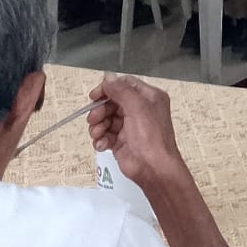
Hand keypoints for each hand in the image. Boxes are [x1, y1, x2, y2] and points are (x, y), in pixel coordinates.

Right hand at [86, 74, 184, 189]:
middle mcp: (140, 109)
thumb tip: (108, 77)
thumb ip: (122, 91)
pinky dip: (100, 139)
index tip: (94, 96)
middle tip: (94, 119)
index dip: (109, 88)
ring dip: (98, 126)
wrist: (152, 168)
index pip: (125, 85)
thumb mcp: (138, 108)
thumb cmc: (151, 137)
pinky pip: (105, 134)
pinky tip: (102, 145)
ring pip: (106, 119)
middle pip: (112, 102)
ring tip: (98, 134)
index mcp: (149, 97)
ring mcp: (130, 126)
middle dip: (100, 110)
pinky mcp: (121, 141)